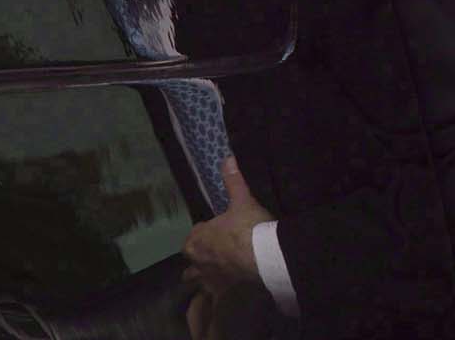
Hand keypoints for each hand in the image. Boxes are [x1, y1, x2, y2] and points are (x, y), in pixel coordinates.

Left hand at [183, 157, 275, 293]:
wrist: (264, 258)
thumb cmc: (249, 227)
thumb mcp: (243, 200)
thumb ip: (233, 181)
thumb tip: (227, 157)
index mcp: (198, 238)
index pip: (193, 235)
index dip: (203, 232)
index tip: (215, 229)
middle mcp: (198, 261)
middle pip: (190, 257)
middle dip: (197, 254)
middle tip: (213, 250)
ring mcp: (208, 279)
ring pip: (194, 279)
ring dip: (199, 275)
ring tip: (212, 272)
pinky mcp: (221, 293)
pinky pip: (211, 296)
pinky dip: (214, 294)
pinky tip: (223, 292)